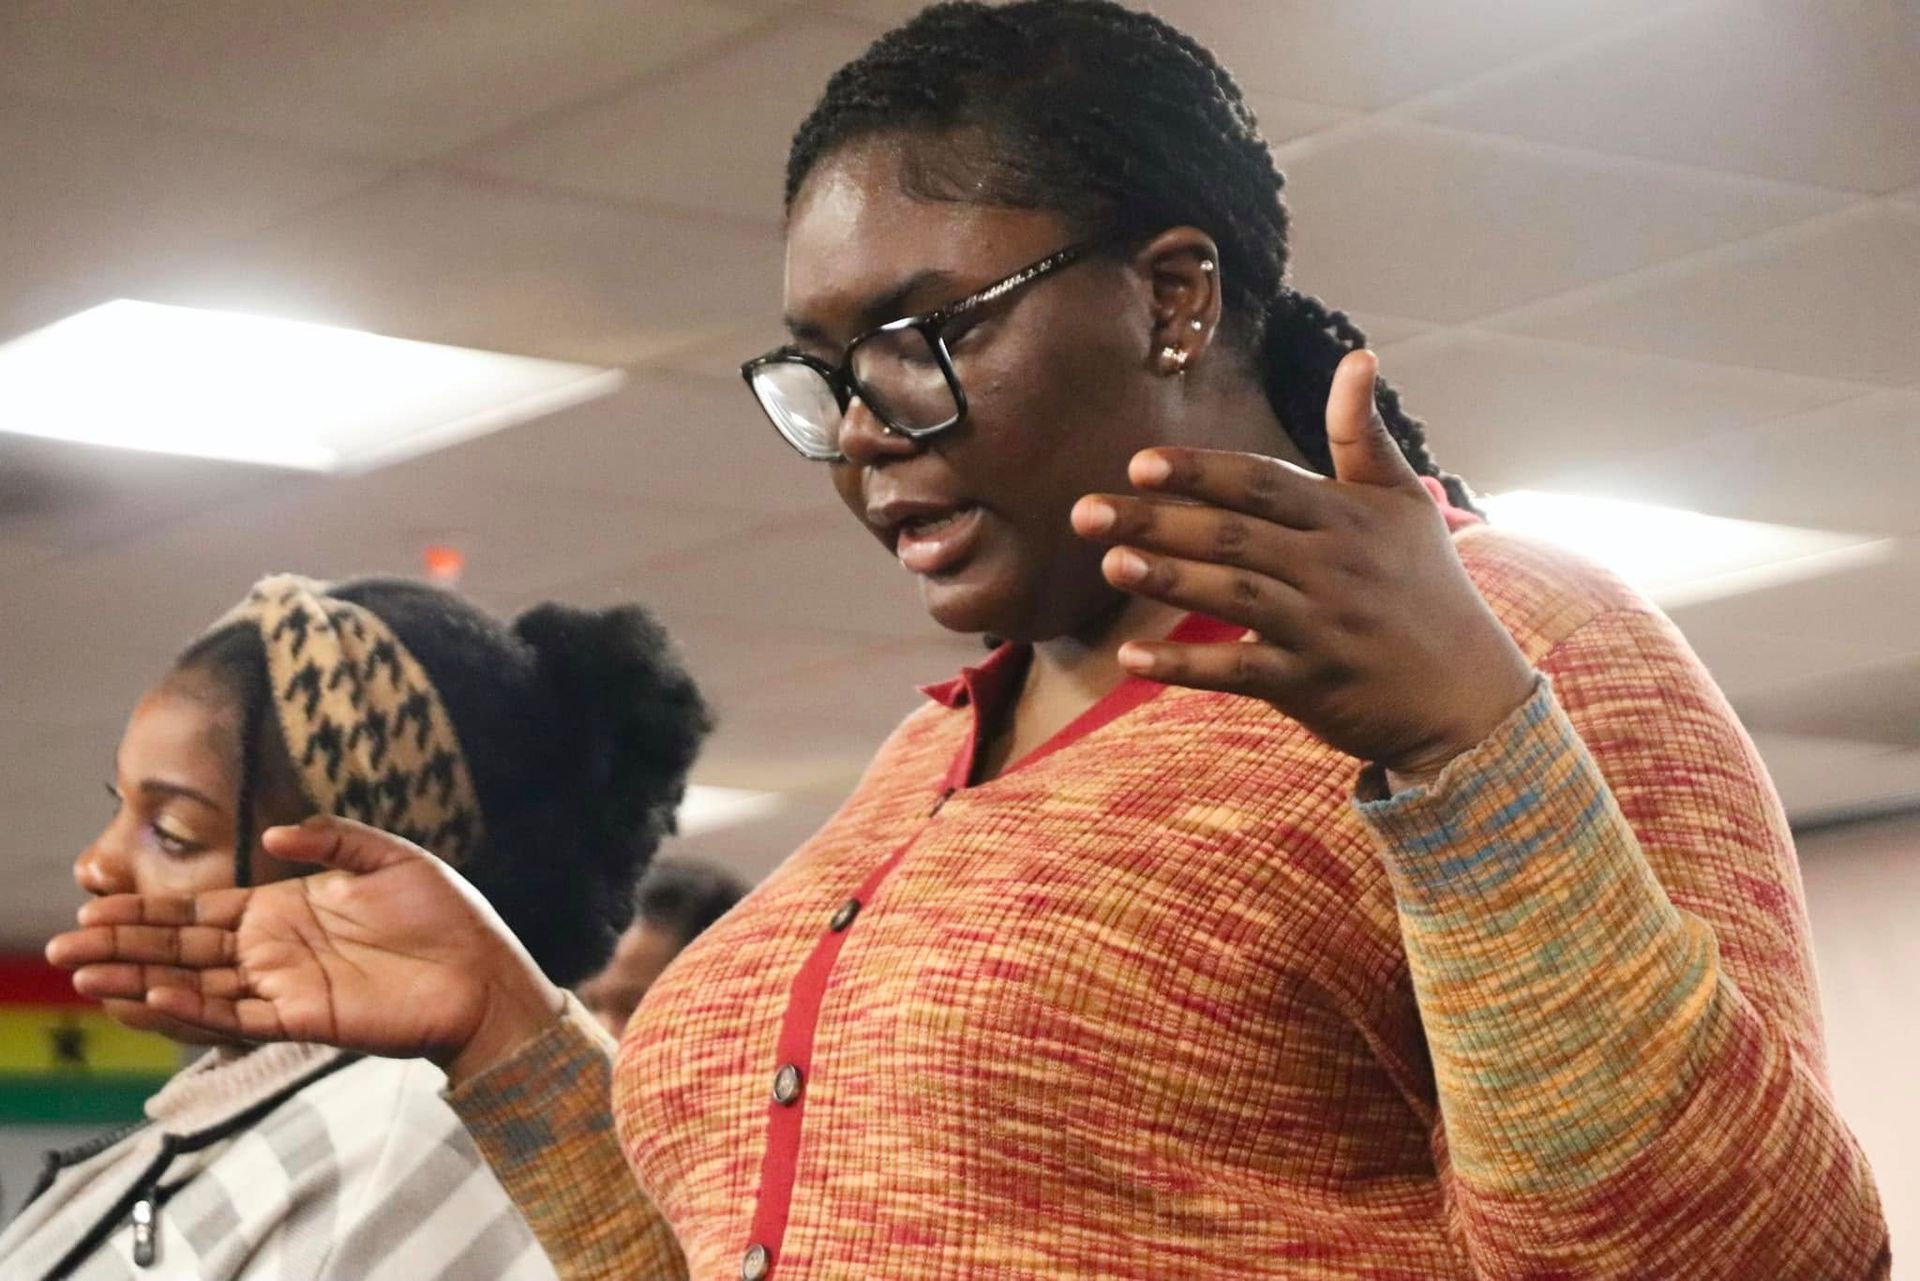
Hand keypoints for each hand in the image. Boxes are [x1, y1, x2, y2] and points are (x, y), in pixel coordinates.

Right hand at [46, 816, 561, 1084]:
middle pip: (181, 952)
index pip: (199, 914)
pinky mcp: (307, 1020)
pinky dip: (192, 1012)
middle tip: (63, 947)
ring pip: (196, 988)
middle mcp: (274, 952)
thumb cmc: (447, 916)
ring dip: (139, 983)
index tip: (92, 903)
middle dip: (122, 948)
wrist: (488, 972)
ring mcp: (286, 988)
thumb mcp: (388, 857)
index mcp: (285, 911)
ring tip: (85, 976)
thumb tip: (267, 836)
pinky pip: (237, 1018)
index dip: (146, 911)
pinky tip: (151, 999)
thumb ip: (330, 838)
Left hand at [1071, 349, 1535, 776]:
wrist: (1470, 694)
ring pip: (1235, 597)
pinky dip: (1185, 666)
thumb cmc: (1427, 589)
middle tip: (1084, 512)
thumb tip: (1358, 356)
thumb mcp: (1405, 504)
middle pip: (1233, 536)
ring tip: (1111, 565)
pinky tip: (1130, 660)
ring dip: (1170, 582)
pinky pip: (1240, 673)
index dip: (1202, 472)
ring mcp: (1321, 627)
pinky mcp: (1311, 684)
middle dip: (1158, 522)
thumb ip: (1364, 435)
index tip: (1140, 463)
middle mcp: (1332, 567)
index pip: (1262, 483)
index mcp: (1345, 517)